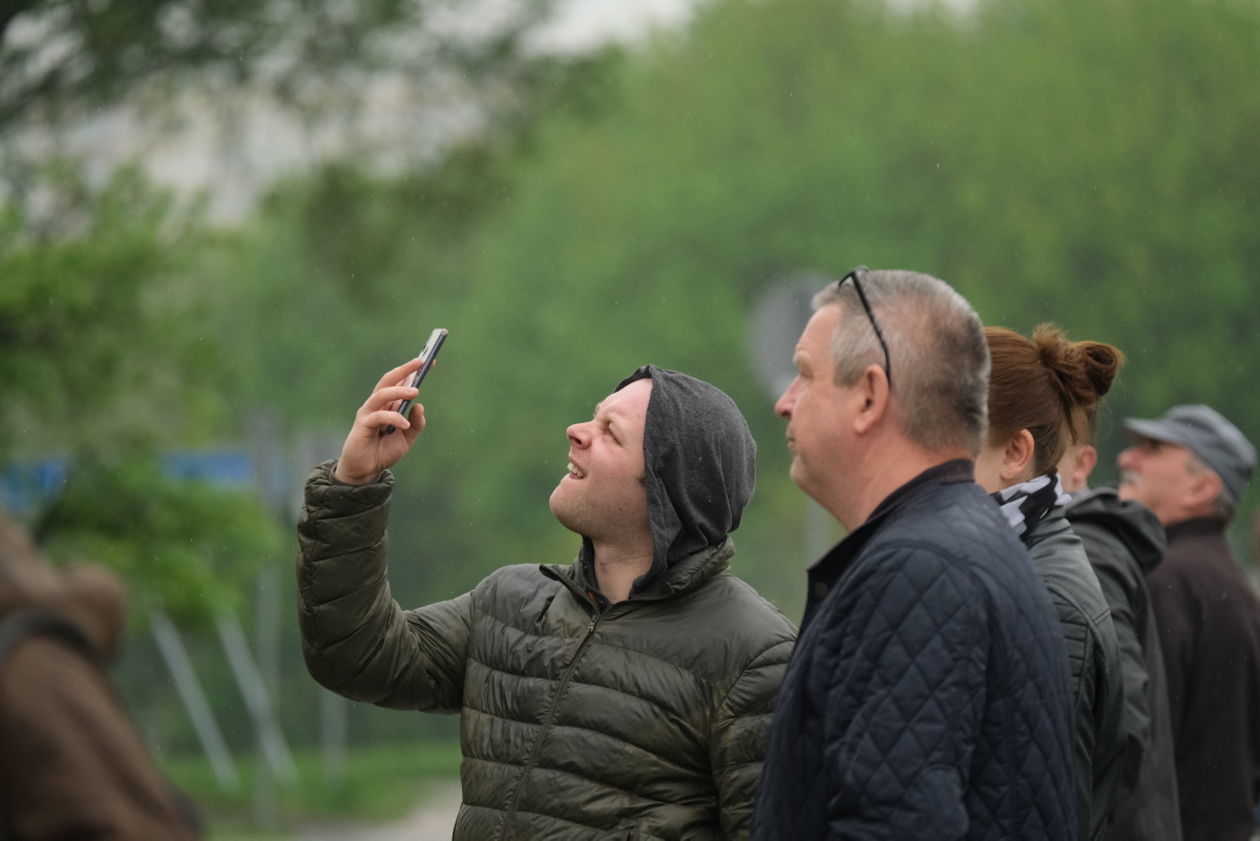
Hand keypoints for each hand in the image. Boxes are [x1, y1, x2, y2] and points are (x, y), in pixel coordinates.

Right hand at [334, 358, 427, 484]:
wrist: (366, 470)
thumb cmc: (383, 452)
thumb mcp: (407, 439)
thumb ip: (416, 424)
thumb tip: (420, 406)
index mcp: (387, 405)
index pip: (399, 382)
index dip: (411, 371)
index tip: (428, 361)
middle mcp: (376, 405)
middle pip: (388, 381)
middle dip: (404, 370)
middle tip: (420, 363)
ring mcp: (368, 413)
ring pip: (382, 394)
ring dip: (399, 391)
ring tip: (416, 392)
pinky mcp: (362, 425)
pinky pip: (378, 417)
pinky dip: (393, 418)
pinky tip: (404, 425)